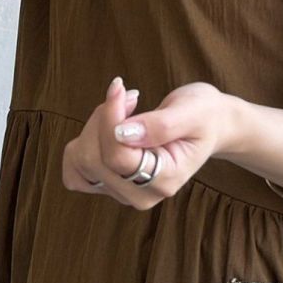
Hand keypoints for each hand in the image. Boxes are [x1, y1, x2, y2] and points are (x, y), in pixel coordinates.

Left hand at [61, 77, 240, 208]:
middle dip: (103, 118)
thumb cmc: (204, 115)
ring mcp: (122, 191)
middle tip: (126, 95)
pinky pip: (74, 168)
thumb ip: (160, 125)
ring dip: (93, 127)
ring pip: (80, 161)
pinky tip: (107, 126)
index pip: (117, 157)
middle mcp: (141, 194)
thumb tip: (121, 134)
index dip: (110, 118)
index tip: (119, 87)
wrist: (208, 125)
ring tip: (123, 109)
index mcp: (165, 180)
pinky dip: (83, 141)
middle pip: (93, 160)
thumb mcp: (192, 112)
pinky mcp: (108, 182)